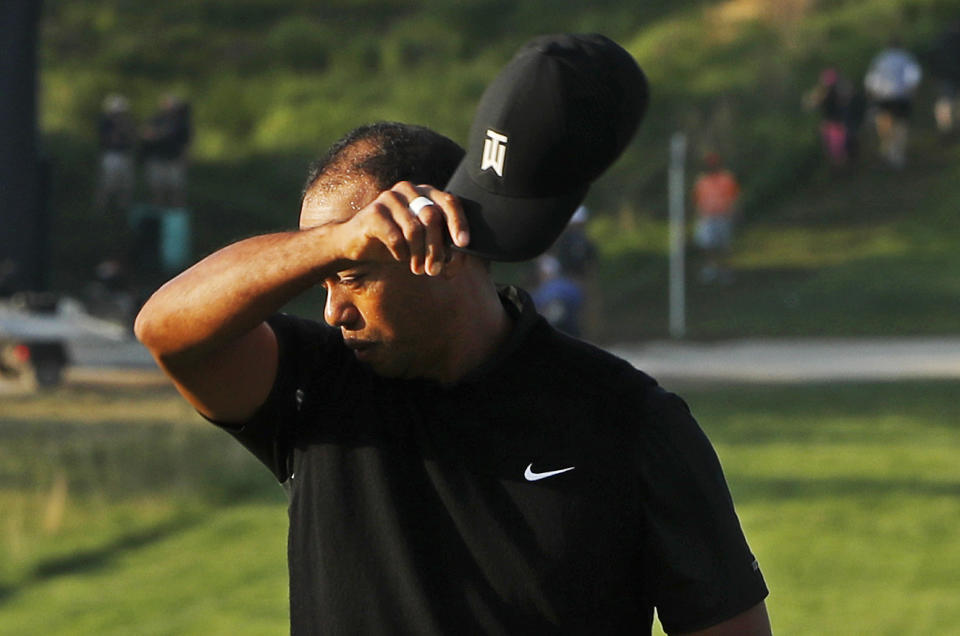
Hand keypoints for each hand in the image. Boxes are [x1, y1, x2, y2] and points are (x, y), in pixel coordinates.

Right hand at [338, 181, 469, 275]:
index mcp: (426, 193)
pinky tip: (400, 258)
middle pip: (432, 217)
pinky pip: (396, 237)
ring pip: (414, 229)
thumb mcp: (423, 246)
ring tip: (418, 270)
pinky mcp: (374, 212)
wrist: (356, 243)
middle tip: (435, 271)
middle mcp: (409, 190)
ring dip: (419, 255)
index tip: (463, 244)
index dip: (459, 223)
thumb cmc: (395, 244)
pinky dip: (401, 253)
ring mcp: (390, 198)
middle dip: (436, 248)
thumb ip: (442, 249)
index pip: (449, 202)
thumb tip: (456, 263)